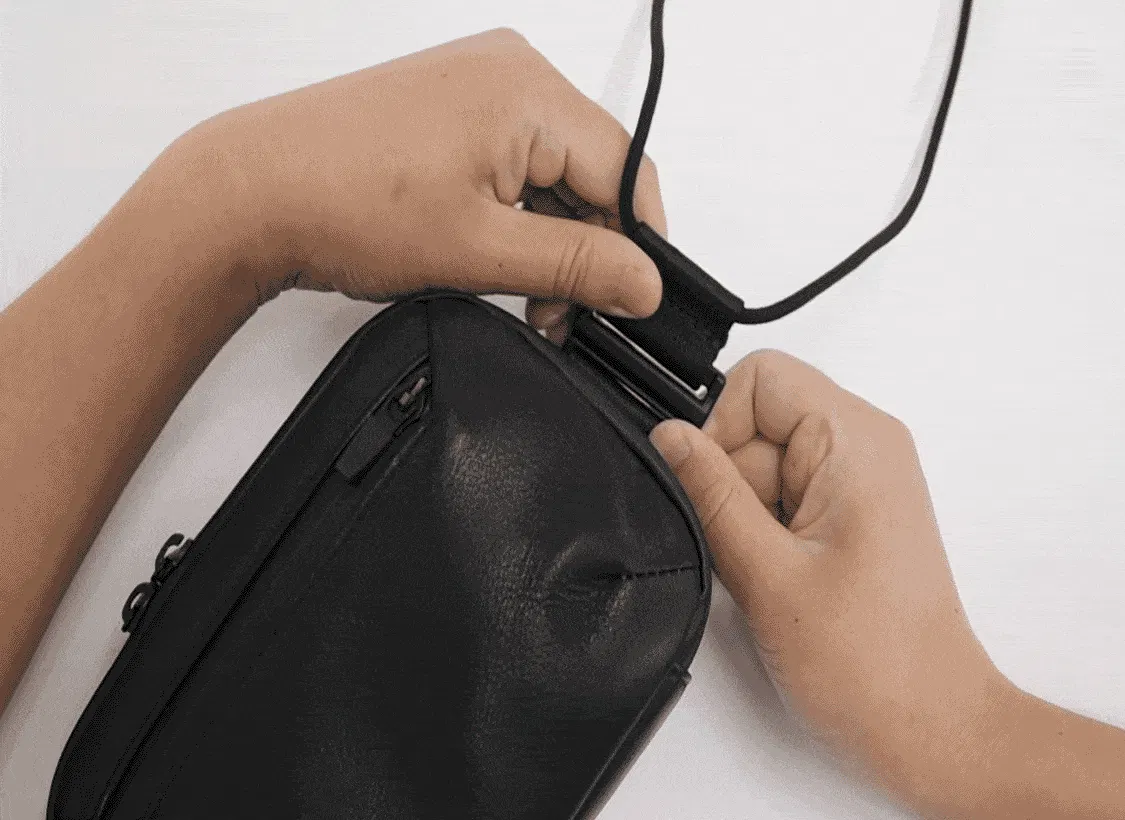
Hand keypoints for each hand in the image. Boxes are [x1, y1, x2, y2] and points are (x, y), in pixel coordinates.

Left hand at [152, 28, 665, 314]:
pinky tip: (494, 252)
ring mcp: (479, 82)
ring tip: (520, 288)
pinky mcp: (453, 103)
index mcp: (529, 90)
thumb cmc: (341, 202)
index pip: (628, 171)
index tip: (625, 302)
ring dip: (550, 236)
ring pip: (556, 170)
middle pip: (594, 169)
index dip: (636, 246)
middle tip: (558, 310)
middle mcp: (510, 70)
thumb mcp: (481, 251)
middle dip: (587, 247)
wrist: (251, 194)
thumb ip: (578, 267)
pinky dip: (516, 211)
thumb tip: (644, 283)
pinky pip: (517, 159)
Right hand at [650, 351, 1009, 801]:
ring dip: (750, 512)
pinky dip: (767, 529)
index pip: (761, 377)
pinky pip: (784, 492)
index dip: (721, 426)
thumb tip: (667, 437)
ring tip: (776, 572)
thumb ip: (710, 495)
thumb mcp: (767, 573)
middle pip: (758, 419)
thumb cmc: (872, 662)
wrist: (930, 724)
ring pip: (764, 461)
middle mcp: (867, 446)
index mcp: (858, 440)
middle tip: (754, 549)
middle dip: (734, 481)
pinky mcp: (852, 512)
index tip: (717, 491)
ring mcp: (862, 480)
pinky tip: (784, 576)